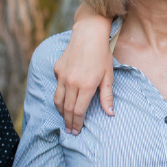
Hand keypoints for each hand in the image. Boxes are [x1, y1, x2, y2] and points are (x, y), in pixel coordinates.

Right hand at [54, 13, 115, 133]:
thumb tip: (110, 114)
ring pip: (58, 100)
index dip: (77, 124)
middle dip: (68, 122)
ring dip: (61, 112)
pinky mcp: (57, 69)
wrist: (89, 34)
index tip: (77, 132)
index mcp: (86, 85)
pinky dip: (60, 96)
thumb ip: (107, 96)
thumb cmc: (102, 54)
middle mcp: (71, 82)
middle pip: (67, 109)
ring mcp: (62, 76)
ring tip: (65, 119)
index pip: (78, 111)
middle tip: (70, 131)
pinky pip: (57, 87)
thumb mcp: (108, 76)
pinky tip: (64, 100)